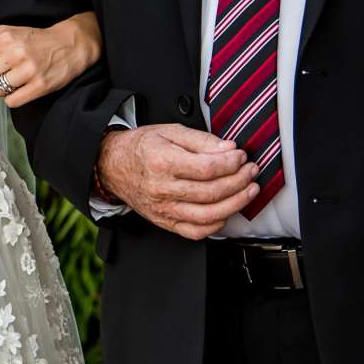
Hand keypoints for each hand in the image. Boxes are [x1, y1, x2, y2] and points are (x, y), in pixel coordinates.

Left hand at [0, 13, 102, 108]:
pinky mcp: (40, 86)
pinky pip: (11, 101)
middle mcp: (15, 53)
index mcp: (5, 37)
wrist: (70, 45)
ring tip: (12, 80)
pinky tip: (20, 89)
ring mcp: (28, 70)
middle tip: (1, 72)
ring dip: (0, 89)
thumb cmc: (35, 40)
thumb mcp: (8, 32)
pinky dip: (13, 98)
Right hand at [95, 124, 257, 238]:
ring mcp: (164, 209)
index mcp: (162, 162)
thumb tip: (229, 149)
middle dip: (239, 181)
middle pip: (211, 192)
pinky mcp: (165, 222)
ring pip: (208, 215)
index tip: (241, 156)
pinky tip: (227, 211)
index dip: (230, 163)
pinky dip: (216, 225)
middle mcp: (162, 189)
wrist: (113, 166)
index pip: (206, 168)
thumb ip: (201, 140)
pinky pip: (196, 232)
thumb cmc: (141, 147)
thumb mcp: (170, 131)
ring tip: (249, 191)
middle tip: (251, 171)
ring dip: (235, 204)